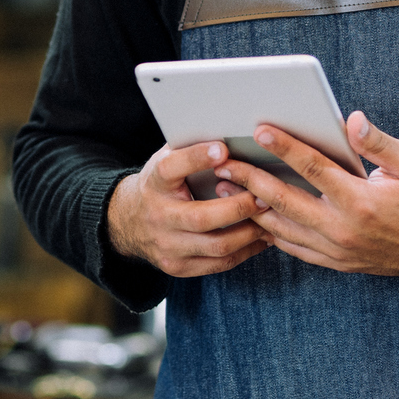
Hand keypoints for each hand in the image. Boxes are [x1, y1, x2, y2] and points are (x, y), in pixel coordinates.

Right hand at [106, 140, 273, 277]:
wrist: (129, 222)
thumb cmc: (161, 184)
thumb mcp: (166, 160)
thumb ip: (191, 149)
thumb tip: (230, 131)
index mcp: (155, 182)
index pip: (171, 168)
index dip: (196, 158)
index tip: (223, 149)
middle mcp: (158, 216)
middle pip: (201, 217)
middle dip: (239, 207)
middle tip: (265, 196)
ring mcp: (167, 246)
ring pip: (217, 246)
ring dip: (249, 232)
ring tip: (269, 218)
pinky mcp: (177, 267)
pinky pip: (219, 264)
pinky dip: (245, 251)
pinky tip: (260, 238)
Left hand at [215, 112, 398, 275]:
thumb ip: (379, 143)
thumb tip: (351, 120)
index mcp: (360, 201)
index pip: (313, 168)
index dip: (284, 147)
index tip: (260, 130)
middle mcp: (343, 229)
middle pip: (285, 200)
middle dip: (250, 179)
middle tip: (223, 163)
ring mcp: (336, 250)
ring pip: (281, 229)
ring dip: (251, 208)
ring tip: (223, 190)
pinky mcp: (334, 262)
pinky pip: (293, 248)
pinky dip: (270, 232)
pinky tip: (253, 215)